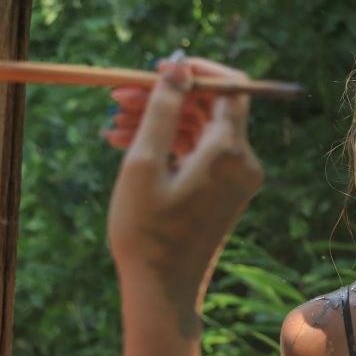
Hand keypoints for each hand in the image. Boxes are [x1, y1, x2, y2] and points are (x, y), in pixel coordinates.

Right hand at [106, 57, 263, 337]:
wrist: (162, 290)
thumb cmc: (147, 231)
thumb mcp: (144, 162)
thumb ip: (163, 108)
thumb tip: (177, 65)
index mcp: (231, 151)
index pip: (229, 87)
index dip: (195, 71)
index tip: (157, 68)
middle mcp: (244, 162)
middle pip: (209, 108)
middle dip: (164, 97)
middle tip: (117, 96)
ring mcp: (237, 179)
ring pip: (199, 131)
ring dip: (159, 122)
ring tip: (111, 125)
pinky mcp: (225, 192)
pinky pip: (199, 154)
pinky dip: (168, 145)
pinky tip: (126, 145)